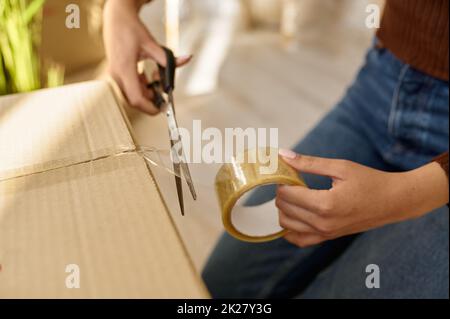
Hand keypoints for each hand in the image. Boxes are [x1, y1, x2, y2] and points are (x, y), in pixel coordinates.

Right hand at [103, 0, 191, 113]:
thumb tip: (187, 59)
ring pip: (132, 94)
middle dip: (150, 99)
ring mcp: (114, 75)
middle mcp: (116, 75)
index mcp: (125, 69)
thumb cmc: (131, 29)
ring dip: (146, 91)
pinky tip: (147, 76)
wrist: (116, 19)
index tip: (162, 109)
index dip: (150, 108)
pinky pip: (128, 87)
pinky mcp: (115, 74)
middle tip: (163, 91)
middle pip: (134, 99)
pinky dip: (140, 85)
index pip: (136, 98)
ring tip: (156, 77)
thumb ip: (169, 57)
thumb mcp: (152, 43)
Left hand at [276, 149, 448, 247]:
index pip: (286, 194)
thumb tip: (283, 155)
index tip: (288, 171)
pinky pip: (298, 239)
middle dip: (282, 192)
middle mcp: (322, 223)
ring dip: (284, 208)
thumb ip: (309, 163)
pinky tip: (295, 213)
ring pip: (286, 225)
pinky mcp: (328, 238)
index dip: (282, 180)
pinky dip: (290, 228)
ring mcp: (325, 234)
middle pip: (284, 209)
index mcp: (325, 205)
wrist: (394, 201)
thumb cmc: (369, 181)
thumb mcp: (340, 167)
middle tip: (292, 180)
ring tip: (296, 194)